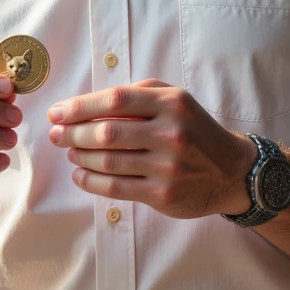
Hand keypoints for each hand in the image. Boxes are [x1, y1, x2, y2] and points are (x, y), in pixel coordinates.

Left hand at [47, 79, 255, 218]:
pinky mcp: (163, 194)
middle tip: (56, 134)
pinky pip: (116, 188)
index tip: (57, 112)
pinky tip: (80, 174)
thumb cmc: (194, 130)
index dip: (79, 106)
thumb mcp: (176, 100)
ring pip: (108, 161)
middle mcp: (171, 133)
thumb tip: (87, 103)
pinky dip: (90, 181)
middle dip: (72, 133)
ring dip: (79, 156)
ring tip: (69, 151)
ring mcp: (168, 167)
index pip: (115, 101)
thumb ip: (139, 94)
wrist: (232, 171)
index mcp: (172, 103)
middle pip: (107, 132)